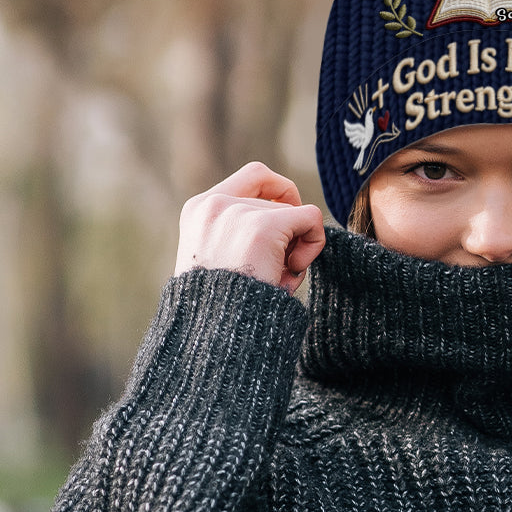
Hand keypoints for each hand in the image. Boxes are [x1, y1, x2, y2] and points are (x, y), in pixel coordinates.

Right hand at [175, 162, 325, 295]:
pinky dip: (314, 243)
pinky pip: (311, 219)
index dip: (280, 193)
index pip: (254, 176)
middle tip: (277, 268)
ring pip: (295, 214)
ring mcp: (238, 213)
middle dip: (287, 234)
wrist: (213, 334)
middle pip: (278, 200)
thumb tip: (296, 214)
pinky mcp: (263, 227)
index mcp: (198, 210)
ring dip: (295, 247)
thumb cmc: (222, 308)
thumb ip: (241, 232)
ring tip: (276, 279)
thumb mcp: (220, 259)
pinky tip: (292, 271)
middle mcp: (214, 204)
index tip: (286, 225)